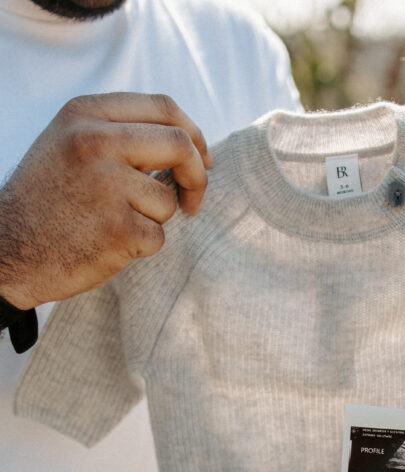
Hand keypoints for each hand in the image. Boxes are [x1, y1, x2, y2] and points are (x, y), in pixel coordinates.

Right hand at [0, 93, 212, 308]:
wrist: (9, 249)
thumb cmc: (47, 201)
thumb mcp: (69, 144)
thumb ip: (119, 133)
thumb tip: (188, 144)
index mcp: (85, 115)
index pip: (163, 107)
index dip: (194, 133)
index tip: (203, 158)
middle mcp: (95, 143)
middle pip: (179, 145)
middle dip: (197, 175)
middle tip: (194, 199)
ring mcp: (108, 186)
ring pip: (167, 200)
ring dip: (152, 220)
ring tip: (111, 224)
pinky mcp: (119, 229)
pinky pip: (157, 237)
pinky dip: (140, 247)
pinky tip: (106, 244)